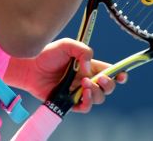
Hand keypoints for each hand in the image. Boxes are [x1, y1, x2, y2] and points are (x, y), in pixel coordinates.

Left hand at [6, 38, 127, 112]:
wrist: (30, 67)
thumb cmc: (47, 54)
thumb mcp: (67, 45)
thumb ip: (83, 50)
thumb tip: (90, 68)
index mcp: (89, 66)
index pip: (109, 71)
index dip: (119, 74)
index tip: (122, 75)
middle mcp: (86, 79)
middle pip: (108, 87)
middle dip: (109, 84)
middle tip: (100, 79)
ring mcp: (78, 92)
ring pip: (98, 98)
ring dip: (96, 92)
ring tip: (84, 84)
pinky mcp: (69, 102)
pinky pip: (85, 107)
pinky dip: (87, 102)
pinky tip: (82, 94)